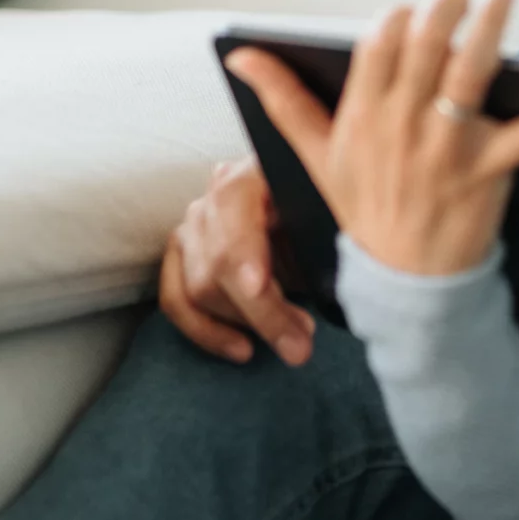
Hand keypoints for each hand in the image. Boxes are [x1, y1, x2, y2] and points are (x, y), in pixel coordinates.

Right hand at [157, 158, 318, 363]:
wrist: (307, 211)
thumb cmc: (324, 213)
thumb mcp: (333, 215)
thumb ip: (331, 233)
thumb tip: (343, 272)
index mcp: (255, 170)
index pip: (233, 205)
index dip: (243, 248)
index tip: (258, 287)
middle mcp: (214, 194)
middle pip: (218, 259)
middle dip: (262, 310)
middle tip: (303, 343)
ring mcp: (193, 224)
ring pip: (199, 287)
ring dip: (246, 323)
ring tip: (294, 340)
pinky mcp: (181, 254)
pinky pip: (176, 300)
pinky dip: (207, 332)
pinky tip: (243, 349)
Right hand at [224, 0, 518, 277]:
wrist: (405, 285)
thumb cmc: (362, 209)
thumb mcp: (314, 157)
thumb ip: (280, 99)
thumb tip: (240, 52)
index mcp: (360, 119)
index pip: (374, 51)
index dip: (395, 23)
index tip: (409, 8)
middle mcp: (400, 128)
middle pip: (421, 52)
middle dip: (441, 12)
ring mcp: (444, 150)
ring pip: (466, 76)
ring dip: (488, 31)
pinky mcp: (486, 171)